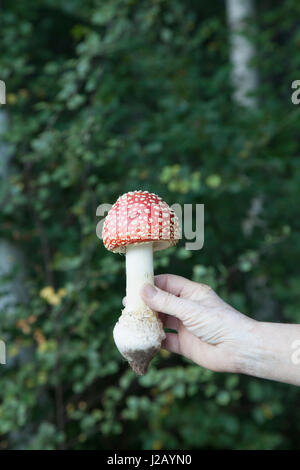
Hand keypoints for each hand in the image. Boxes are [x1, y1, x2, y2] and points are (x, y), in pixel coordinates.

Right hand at [141, 274, 256, 372]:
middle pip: (162, 302)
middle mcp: (188, 309)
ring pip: (162, 321)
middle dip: (146, 304)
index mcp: (192, 293)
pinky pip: (166, 341)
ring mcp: (186, 327)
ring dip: (149, 321)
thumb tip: (143, 290)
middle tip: (128, 306)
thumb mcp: (190, 309)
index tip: (134, 285)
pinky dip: (155, 340)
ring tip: (132, 321)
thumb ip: (165, 301)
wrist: (239, 349)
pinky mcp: (185, 344)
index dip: (152, 284)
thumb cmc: (220, 322)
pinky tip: (144, 339)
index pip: (168, 283)